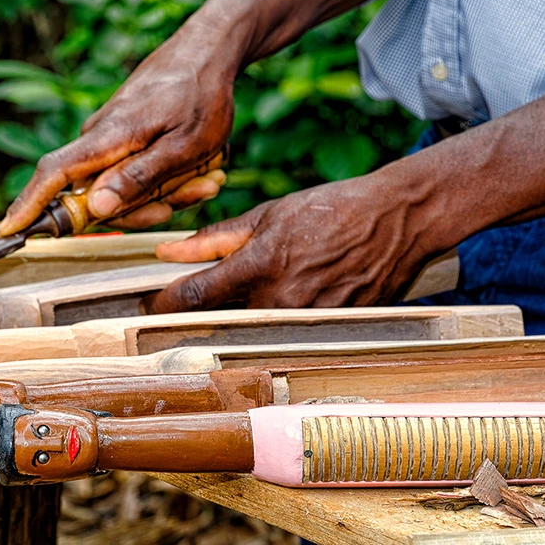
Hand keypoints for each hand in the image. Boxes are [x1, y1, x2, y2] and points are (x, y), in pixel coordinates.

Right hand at [0, 0, 377, 236]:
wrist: (211, 47)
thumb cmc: (202, 95)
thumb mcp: (184, 146)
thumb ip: (138, 178)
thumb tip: (93, 208)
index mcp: (108, 137)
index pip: (52, 175)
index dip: (29, 206)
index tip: (7, 231)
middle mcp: (100, 136)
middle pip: (98, 196)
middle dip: (146, 206)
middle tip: (200, 190)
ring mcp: (110, 134)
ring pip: (123, 186)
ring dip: (166, 190)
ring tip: (209, 174)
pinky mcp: (124, 134)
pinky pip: (135, 170)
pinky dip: (166, 175)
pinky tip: (200, 165)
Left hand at [145, 174, 436, 311]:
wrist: (398, 218)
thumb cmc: (331, 209)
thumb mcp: (269, 215)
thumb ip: (215, 237)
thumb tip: (166, 252)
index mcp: (261, 264)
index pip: (196, 296)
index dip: (164, 304)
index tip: (146, 308)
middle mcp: (283, 298)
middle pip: (223, 320)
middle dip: (202, 316)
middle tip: (186, 309)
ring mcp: (310, 319)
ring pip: (257, 331)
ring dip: (242, 321)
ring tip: (250, 303)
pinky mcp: (333, 330)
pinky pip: (291, 334)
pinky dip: (278, 324)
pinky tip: (285, 307)